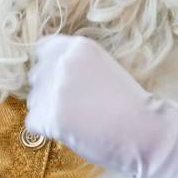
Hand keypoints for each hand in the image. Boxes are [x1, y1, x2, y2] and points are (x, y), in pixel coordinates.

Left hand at [26, 35, 177, 177]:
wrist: (144, 131)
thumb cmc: (128, 103)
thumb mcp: (103, 68)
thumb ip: (75, 65)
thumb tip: (46, 73)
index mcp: (79, 46)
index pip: (45, 49)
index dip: (52, 67)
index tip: (63, 82)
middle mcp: (63, 62)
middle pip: (37, 75)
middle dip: (48, 90)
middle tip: (74, 105)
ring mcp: (55, 89)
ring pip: (34, 100)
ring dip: (47, 110)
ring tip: (76, 119)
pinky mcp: (50, 117)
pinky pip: (33, 122)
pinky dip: (47, 130)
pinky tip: (70, 131)